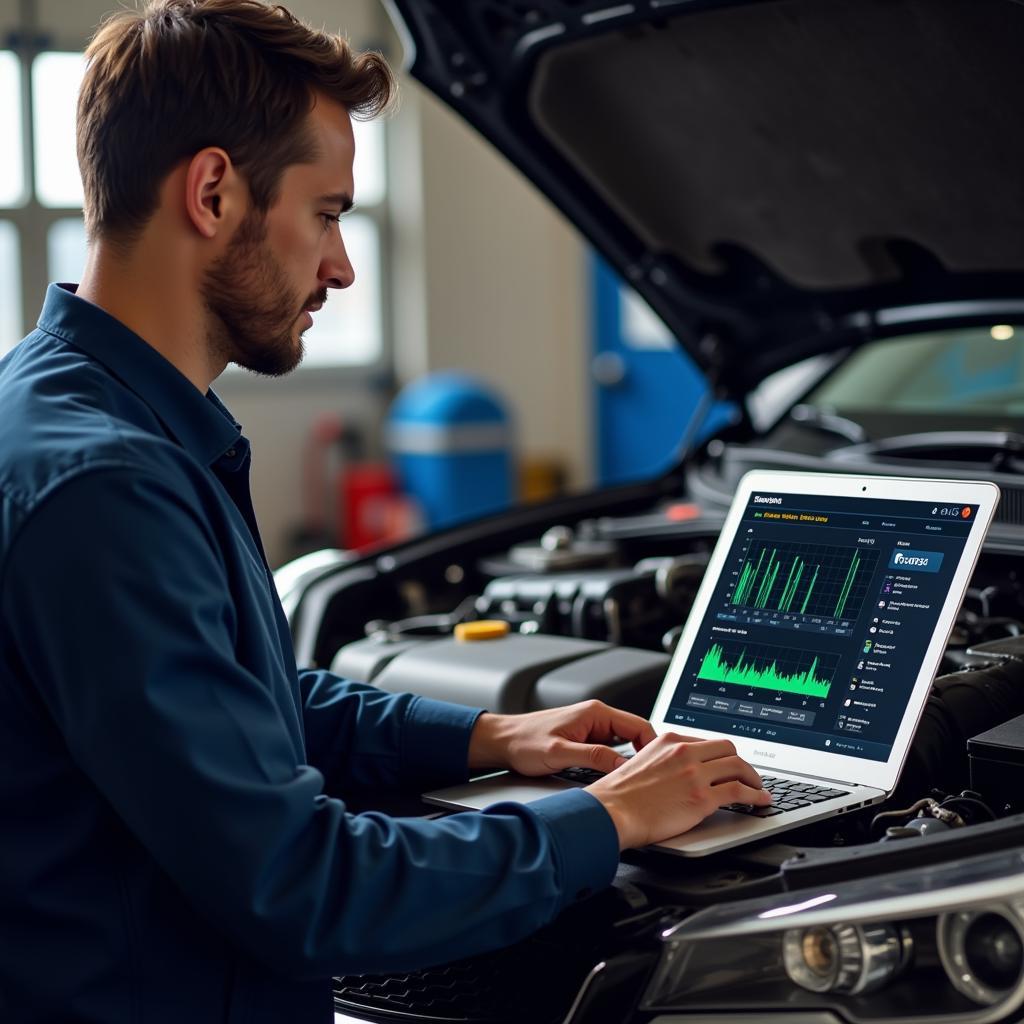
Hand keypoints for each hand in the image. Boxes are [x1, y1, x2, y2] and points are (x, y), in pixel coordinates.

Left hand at [467, 700, 655, 775]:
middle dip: (646, 756)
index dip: (654, 746)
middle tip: (653, 778)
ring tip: (639, 781)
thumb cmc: (524, 742)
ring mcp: (592, 729)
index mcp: (595, 713)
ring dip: (631, 762)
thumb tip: (621, 765)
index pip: (638, 725)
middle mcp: (596, 718)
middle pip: (635, 735)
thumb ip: (593, 756)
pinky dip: (617, 764)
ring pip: (624, 745)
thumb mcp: (560, 752)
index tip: (661, 766)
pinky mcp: (586, 741)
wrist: (503, 742)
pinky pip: (611, 751)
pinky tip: (618, 779)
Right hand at [586, 733, 769, 849]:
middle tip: (747, 775)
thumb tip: (682, 773)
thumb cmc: (620, 795)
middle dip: (741, 762)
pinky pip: (739, 791)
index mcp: (670, 741)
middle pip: (728, 748)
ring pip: (738, 766)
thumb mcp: (642, 762)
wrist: (612, 811)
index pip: (707, 742)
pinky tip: (759, 800)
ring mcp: (694, 774)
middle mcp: (684, 752)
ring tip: (758, 788)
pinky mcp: (702, 798)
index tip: (728, 764)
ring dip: (753, 778)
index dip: (722, 755)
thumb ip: (665, 761)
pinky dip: (755, 795)